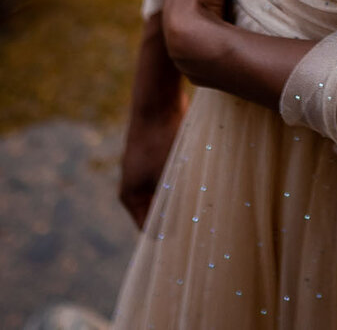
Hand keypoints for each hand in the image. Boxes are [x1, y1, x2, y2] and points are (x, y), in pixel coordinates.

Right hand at [118, 18, 186, 227]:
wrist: (158, 99)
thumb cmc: (161, 140)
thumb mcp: (169, 177)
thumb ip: (174, 205)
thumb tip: (185, 229)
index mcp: (131, 196)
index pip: (149, 229)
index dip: (168, 235)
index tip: (192, 237)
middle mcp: (135, 185)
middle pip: (159, 212)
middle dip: (178, 215)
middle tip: (202, 221)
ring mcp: (146, 169)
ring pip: (169, 193)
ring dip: (185, 195)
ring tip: (205, 198)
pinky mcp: (159, 155)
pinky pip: (173, 176)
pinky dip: (186, 179)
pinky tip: (203, 177)